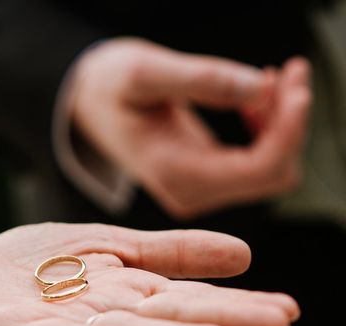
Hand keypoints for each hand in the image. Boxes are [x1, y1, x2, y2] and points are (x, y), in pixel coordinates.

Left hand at [0, 223, 298, 325]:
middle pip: (163, 316)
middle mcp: (97, 316)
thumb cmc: (27, 267)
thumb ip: (165, 251)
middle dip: (220, 319)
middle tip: (279, 322)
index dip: (233, 301)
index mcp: (118, 292)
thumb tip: (241, 254)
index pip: (183, 296)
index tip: (287, 308)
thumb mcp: (103, 245)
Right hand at [70, 38, 311, 218]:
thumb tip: (259, 89)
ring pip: (271, 169)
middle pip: (273, 173)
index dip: (288, 131)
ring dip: (282, 124)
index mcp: (173, 173)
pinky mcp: (206, 179)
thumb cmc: (110, 87)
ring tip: (273, 77)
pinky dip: (269, 129)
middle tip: (287, 71)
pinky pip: (257, 164)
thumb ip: (201, 79)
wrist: (90, 107)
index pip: (258, 170)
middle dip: (290, 124)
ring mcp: (199, 191)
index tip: (295, 87)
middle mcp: (189, 193)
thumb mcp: (144, 72)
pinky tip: (257, 97)